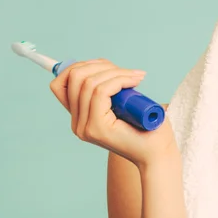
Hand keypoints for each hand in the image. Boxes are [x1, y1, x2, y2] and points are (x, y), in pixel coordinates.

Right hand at [49, 58, 178, 168]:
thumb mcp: (122, 102)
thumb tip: (100, 64)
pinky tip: (135, 81)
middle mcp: (77, 124)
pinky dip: (119, 79)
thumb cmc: (147, 126)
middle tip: (127, 72)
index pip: (60, 84)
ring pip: (89, 82)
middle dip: (101, 65)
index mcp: (80, 117)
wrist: (158, 153)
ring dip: (116, 72)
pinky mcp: (97, 128)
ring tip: (136, 77)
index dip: (79, 66)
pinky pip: (101, 91)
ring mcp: (85, 127)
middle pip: (74, 77)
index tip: (105, 65)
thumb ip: (107, 88)